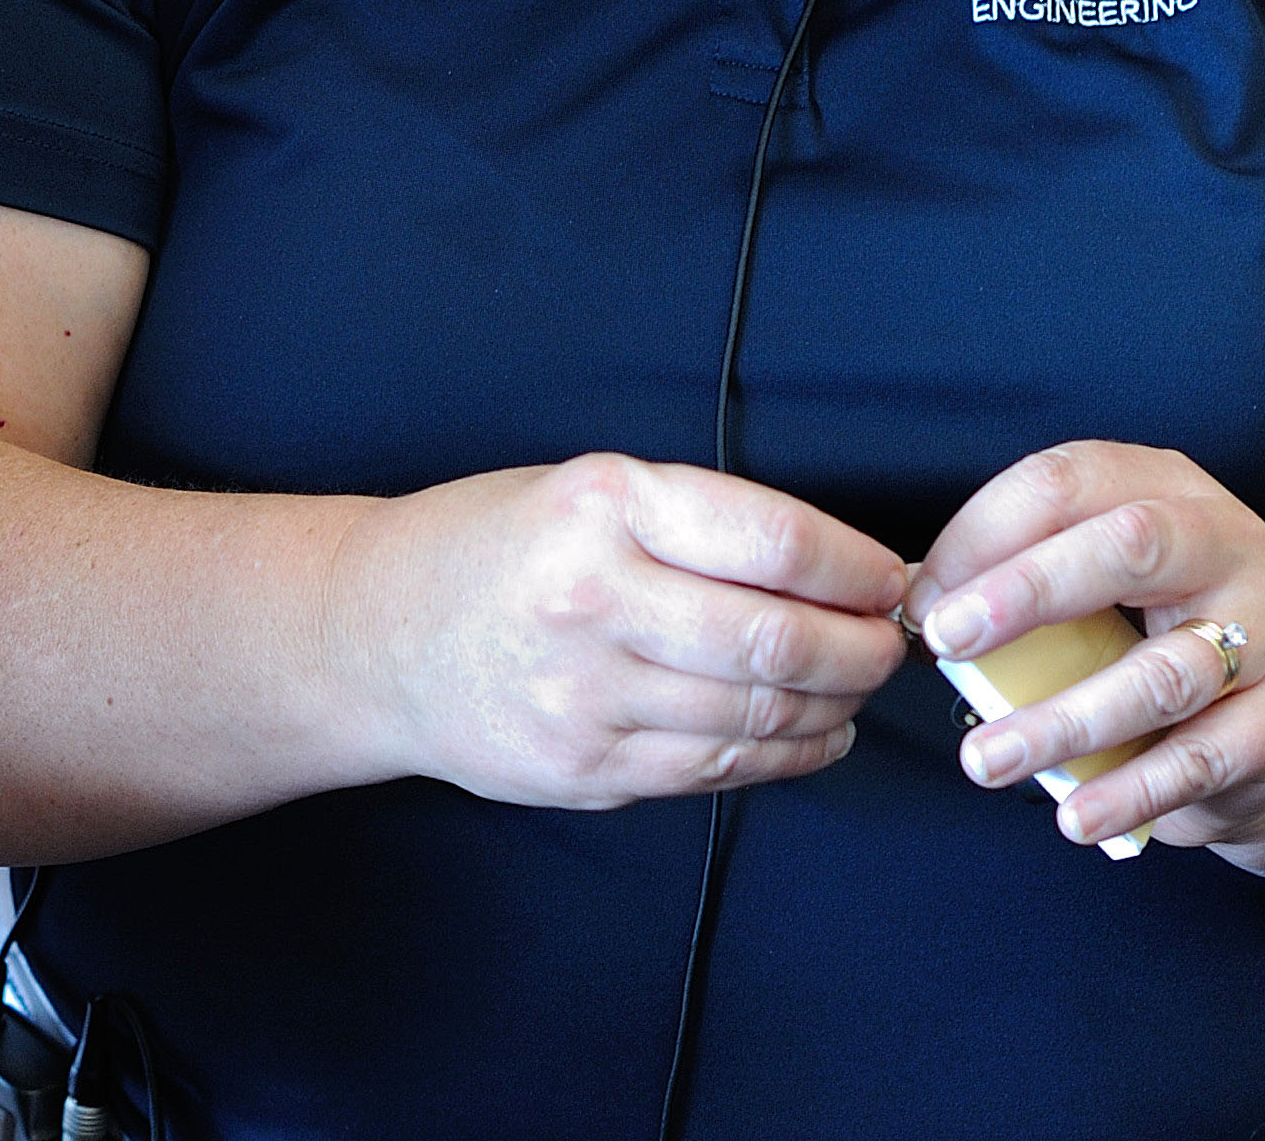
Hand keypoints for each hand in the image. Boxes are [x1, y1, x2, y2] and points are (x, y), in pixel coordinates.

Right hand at [326, 453, 909, 808]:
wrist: (371, 635)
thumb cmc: (491, 548)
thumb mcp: (581, 491)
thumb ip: (696, 525)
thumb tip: (839, 571)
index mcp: (600, 507)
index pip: (773, 540)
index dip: (857, 568)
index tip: (891, 578)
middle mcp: (592, 600)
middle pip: (777, 641)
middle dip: (862, 649)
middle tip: (893, 643)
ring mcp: (585, 696)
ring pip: (757, 717)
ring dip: (835, 706)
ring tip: (857, 687)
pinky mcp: (583, 767)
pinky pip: (716, 772)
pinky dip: (787, 756)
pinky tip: (813, 733)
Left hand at [909, 442, 1264, 856]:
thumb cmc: (1144, 638)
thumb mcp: (1089, 589)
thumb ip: (1011, 581)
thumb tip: (913, 598)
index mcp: (1164, 487)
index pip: (1066, 482)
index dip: (983, 533)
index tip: (923, 599)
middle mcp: (1226, 542)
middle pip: (1129, 547)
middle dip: (1026, 592)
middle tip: (946, 641)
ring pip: (1161, 674)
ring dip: (1061, 722)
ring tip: (984, 760)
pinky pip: (1200, 760)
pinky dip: (1129, 791)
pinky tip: (1072, 814)